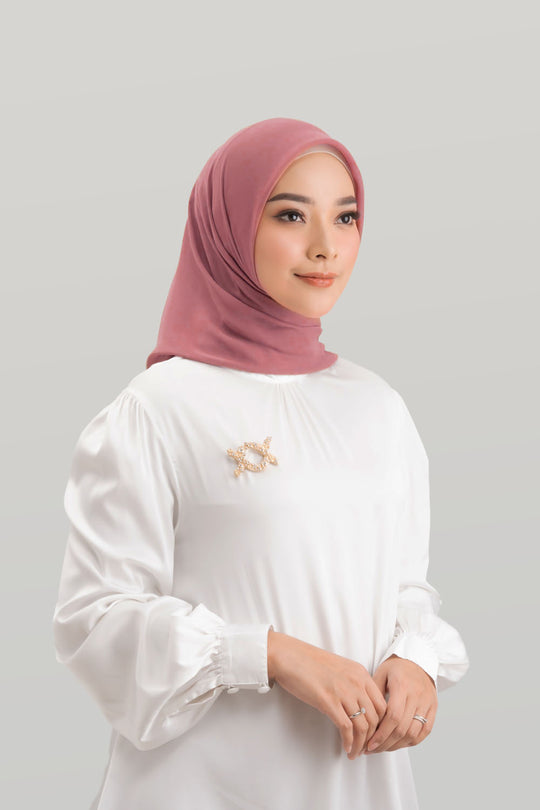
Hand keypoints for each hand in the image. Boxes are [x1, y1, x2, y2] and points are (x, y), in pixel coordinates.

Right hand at [268, 630, 387, 758]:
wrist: (289, 656)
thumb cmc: (310, 662)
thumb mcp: (340, 668)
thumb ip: (353, 683)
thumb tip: (358, 705)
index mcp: (361, 673)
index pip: (382, 704)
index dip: (381, 724)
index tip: (374, 735)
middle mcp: (356, 682)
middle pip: (375, 718)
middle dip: (373, 738)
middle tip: (366, 749)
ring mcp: (343, 692)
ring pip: (362, 726)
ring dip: (360, 745)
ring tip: (355, 753)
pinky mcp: (328, 702)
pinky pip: (346, 728)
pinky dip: (349, 742)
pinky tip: (346, 748)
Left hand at [364, 654, 437, 753]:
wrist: (418, 660)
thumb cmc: (396, 668)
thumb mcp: (380, 673)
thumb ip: (373, 693)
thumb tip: (364, 716)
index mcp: (402, 685)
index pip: (393, 716)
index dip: (381, 734)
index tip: (370, 743)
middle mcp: (417, 696)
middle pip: (402, 728)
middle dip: (385, 743)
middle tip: (371, 749)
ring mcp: (427, 703)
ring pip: (413, 733)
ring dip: (396, 745)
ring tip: (382, 748)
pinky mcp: (433, 709)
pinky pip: (424, 732)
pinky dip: (411, 741)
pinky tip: (398, 744)